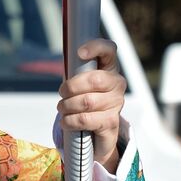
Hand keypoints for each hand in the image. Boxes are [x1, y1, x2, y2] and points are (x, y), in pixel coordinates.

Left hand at [57, 39, 126, 173]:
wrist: (96, 132)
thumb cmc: (85, 99)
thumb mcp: (80, 82)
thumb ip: (76, 70)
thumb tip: (68, 58)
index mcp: (109, 68)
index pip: (109, 50)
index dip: (96, 47)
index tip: (80, 53)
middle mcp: (117, 84)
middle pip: (95, 80)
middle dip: (71, 87)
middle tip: (62, 93)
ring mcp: (117, 104)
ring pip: (87, 102)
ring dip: (67, 106)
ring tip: (62, 108)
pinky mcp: (111, 123)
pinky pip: (85, 120)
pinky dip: (70, 121)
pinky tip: (66, 122)